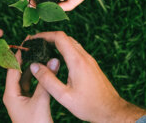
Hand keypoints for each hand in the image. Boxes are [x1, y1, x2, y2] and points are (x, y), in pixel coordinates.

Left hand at [3, 50, 59, 122]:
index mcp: (10, 94)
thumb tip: (54, 60)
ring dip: (31, 68)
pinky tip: (42, 70)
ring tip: (38, 54)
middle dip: (24, 59)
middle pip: (17, 72)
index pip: (12, 69)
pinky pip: (30, 85)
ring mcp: (19, 98)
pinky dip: (36, 77)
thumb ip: (46, 81)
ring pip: (24, 78)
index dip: (19, 55)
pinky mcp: (27, 102)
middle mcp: (12, 95)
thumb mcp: (41, 101)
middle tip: (32, 45)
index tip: (26, 42)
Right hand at [29, 31, 145, 122]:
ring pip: (71, 43)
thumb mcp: (64, 96)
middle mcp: (84, 57)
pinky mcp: (91, 65)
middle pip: (65, 38)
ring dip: (57, 43)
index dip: (44, 35)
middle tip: (36, 44)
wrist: (112, 110)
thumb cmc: (89, 106)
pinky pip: (76, 50)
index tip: (34, 39)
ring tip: (43, 50)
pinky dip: (64, 49)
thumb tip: (34, 66)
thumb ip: (47, 80)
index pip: (60, 37)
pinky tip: (57, 59)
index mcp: (77, 61)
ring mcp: (89, 60)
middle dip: (49, 38)